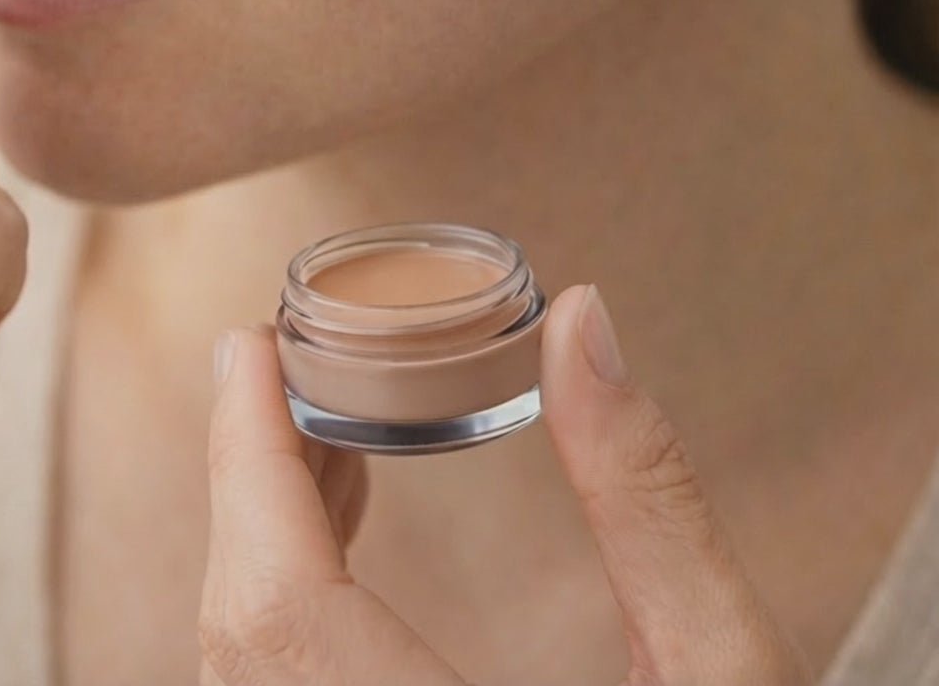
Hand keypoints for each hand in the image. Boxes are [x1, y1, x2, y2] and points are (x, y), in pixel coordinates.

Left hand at [200, 287, 814, 685]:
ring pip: (245, 671)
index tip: (247, 344)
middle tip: (276, 365)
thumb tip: (581, 320)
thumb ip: (644, 493)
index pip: (273, 606)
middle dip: (248, 481)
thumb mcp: (727, 675)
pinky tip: (338, 540)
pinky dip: (283, 608)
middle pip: (244, 633)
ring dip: (263, 540)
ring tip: (317, 432)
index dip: (246, 459)